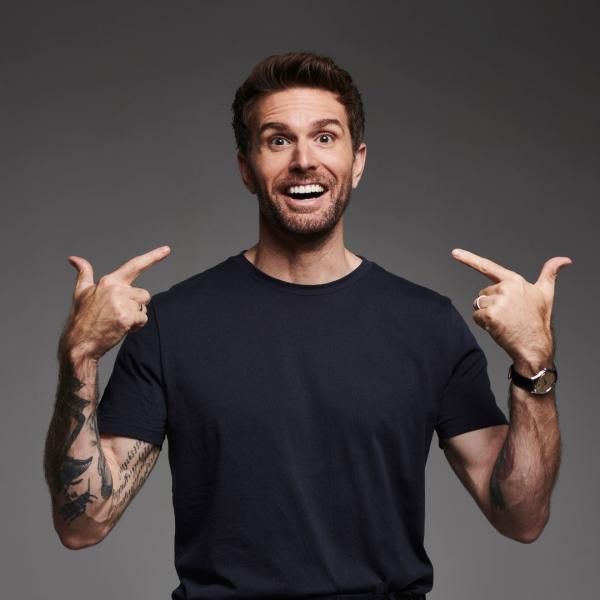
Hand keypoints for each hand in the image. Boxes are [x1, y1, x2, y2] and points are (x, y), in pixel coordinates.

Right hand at [60, 246, 170, 361]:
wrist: (79, 343)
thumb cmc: (82, 318)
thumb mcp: (81, 292)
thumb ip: (83, 273)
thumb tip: (74, 258)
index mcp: (109, 281)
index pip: (134, 265)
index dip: (153, 257)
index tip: (167, 249)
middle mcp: (116, 289)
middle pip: (144, 294)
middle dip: (136, 305)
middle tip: (117, 314)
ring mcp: (122, 303)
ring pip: (144, 308)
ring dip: (136, 316)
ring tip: (117, 321)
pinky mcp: (127, 317)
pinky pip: (143, 320)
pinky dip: (135, 326)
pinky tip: (120, 328)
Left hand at [451, 248, 571, 372]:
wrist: (535, 344)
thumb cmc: (538, 319)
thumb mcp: (546, 293)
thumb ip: (550, 273)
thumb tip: (565, 260)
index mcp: (514, 280)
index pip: (488, 267)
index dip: (469, 259)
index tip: (454, 252)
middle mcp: (505, 288)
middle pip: (483, 293)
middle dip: (491, 303)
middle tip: (508, 314)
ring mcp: (497, 302)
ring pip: (478, 305)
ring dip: (487, 314)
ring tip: (504, 320)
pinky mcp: (490, 315)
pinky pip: (476, 317)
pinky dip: (484, 324)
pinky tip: (499, 327)